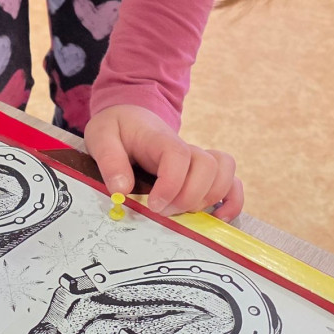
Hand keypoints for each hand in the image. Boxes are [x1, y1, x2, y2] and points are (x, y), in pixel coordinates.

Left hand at [85, 104, 242, 220]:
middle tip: (161, 211)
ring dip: (208, 199)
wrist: (130, 116)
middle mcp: (186, 148)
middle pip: (207, 167)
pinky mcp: (204, 173)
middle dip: (188, 197)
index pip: (178, 156)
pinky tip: (218, 217)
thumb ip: (110, 161)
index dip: (171, 184)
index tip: (153, 204)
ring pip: (224, 174)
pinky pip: (231, 183)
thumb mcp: (101, 136)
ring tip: (182, 213)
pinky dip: (231, 202)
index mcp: (159, 138)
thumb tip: (121, 190)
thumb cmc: (117, 128)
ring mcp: (198, 160)